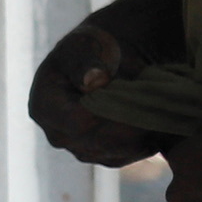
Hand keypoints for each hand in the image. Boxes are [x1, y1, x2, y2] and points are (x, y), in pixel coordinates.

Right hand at [28, 11, 167, 167]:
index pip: (77, 123)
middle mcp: (57, 135)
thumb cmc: (92, 46)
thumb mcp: (84, 44)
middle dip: (129, 123)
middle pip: (97, 142)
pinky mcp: (102, 156)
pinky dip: (145, 140)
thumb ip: (85, 61)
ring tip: (158, 108)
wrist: (107, 59)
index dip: (109, 112)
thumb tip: (92, 80)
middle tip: (156, 102)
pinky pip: (128, 156)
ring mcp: (79, 149)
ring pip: (115, 152)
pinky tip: (156, 119)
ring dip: (140, 132)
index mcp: (44, 107)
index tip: (136, 94)